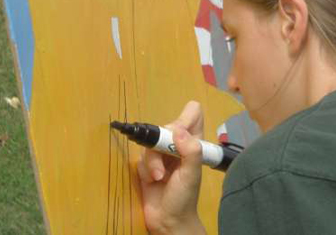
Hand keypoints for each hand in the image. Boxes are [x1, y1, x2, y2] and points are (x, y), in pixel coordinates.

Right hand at [137, 101, 206, 234]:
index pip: (193, 112)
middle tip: (167, 163)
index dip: (185, 117)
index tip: (179, 134)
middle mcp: (178, 144)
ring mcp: (162, 154)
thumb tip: (178, 129)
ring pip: (151, 142)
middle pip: (167, 126)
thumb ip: (190, 150)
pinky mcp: (148, 164)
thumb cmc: (185, 197)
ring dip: (153, 162)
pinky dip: (146, 169)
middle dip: (163, 145)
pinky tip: (152, 181)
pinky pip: (141, 156)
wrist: (168, 221)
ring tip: (159, 178)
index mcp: (194, 141)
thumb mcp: (192, 174)